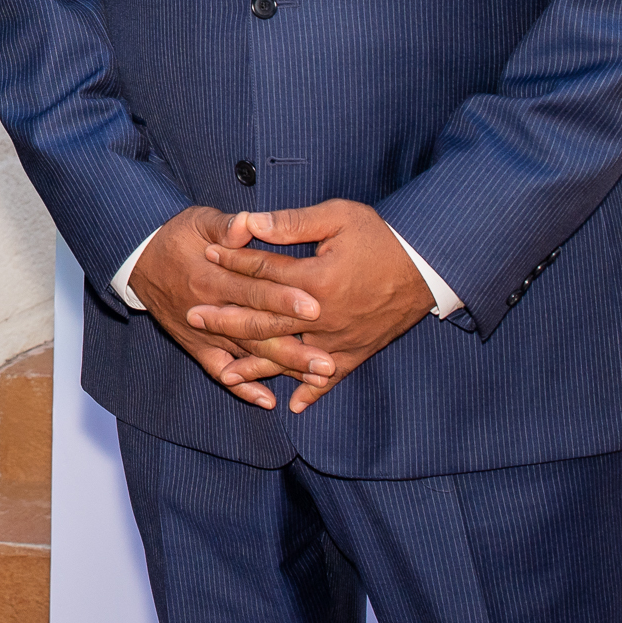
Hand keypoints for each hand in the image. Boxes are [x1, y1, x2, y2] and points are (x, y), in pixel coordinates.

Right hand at [127, 205, 330, 408]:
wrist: (139, 260)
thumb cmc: (175, 236)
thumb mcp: (198, 221)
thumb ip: (226, 226)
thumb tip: (248, 223)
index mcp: (210, 276)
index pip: (252, 291)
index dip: (283, 299)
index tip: (314, 307)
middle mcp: (208, 309)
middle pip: (256, 330)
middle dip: (293, 346)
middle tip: (327, 359)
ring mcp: (202, 332)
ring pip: (246, 355)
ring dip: (281, 368)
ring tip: (316, 377)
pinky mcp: (196, 345)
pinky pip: (219, 371)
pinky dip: (242, 387)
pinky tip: (268, 401)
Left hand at [194, 199, 433, 412]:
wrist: (428, 267)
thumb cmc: (382, 237)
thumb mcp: (339, 217)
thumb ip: (293, 223)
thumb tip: (250, 222)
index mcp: (315, 281)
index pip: (263, 273)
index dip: (234, 261)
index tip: (208, 256)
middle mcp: (323, 317)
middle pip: (265, 320)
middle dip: (226, 319)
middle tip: (192, 317)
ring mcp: (339, 339)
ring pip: (289, 357)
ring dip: (256, 365)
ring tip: (224, 372)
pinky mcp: (357, 352)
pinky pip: (330, 378)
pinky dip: (311, 391)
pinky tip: (290, 405)